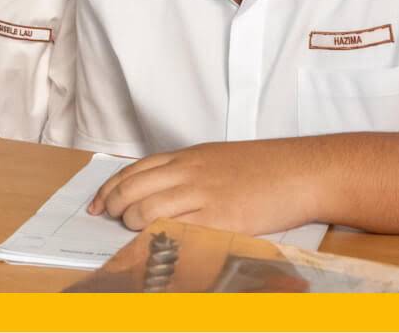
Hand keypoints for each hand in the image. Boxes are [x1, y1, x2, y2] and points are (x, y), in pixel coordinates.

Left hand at [87, 138, 318, 234]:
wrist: (301, 171)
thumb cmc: (264, 167)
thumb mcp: (217, 158)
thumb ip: (187, 172)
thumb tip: (157, 191)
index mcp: (188, 157)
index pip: (136, 170)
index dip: (111, 186)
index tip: (97, 200)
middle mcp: (190, 172)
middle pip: (135, 187)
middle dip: (114, 204)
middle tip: (106, 217)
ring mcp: (204, 195)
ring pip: (150, 208)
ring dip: (132, 221)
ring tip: (129, 228)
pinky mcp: (221, 218)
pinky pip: (180, 228)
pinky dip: (160, 236)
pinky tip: (153, 242)